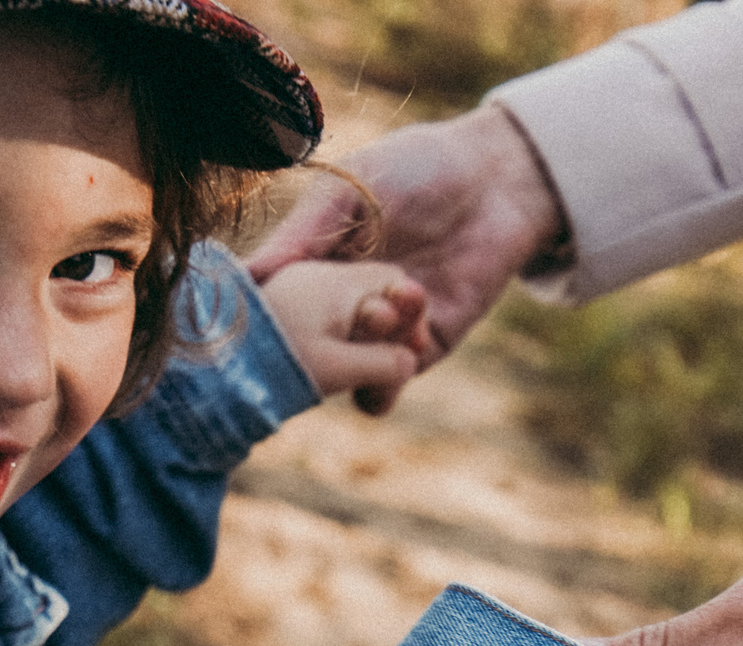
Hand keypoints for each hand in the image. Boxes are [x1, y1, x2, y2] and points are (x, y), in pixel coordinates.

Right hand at [248, 106, 566, 411]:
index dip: (262, 324)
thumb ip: (302, 234)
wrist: (495, 179)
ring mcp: (383, 328)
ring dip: (353, 363)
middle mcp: (343, 304)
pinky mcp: (426, 345)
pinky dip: (387, 378)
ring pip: (346, 376)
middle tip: (323, 321)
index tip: (254, 325)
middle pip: (306, 352)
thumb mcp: (347, 192)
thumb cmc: (415, 166)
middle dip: (307, 350)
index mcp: (313, 265)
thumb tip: (248, 274)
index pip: (275, 308)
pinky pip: (391, 381)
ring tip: (379, 313)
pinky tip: (402, 341)